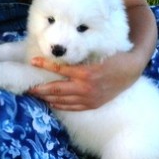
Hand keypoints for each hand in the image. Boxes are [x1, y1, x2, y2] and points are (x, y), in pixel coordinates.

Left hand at [28, 52, 142, 110]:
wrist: (131, 71)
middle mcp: (86, 88)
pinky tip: (52, 103)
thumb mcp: (98, 52)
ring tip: (36, 95)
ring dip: (47, 98)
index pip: (60, 69)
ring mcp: (89, 98)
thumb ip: (80, 54)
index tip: (33, 62)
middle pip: (57, 89)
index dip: (45, 65)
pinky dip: (60, 106)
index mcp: (86, 73)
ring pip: (62, 100)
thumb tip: (62, 51)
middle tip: (27, 87)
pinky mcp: (93, 104)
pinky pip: (73, 107)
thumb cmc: (114, 58)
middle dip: (40, 88)